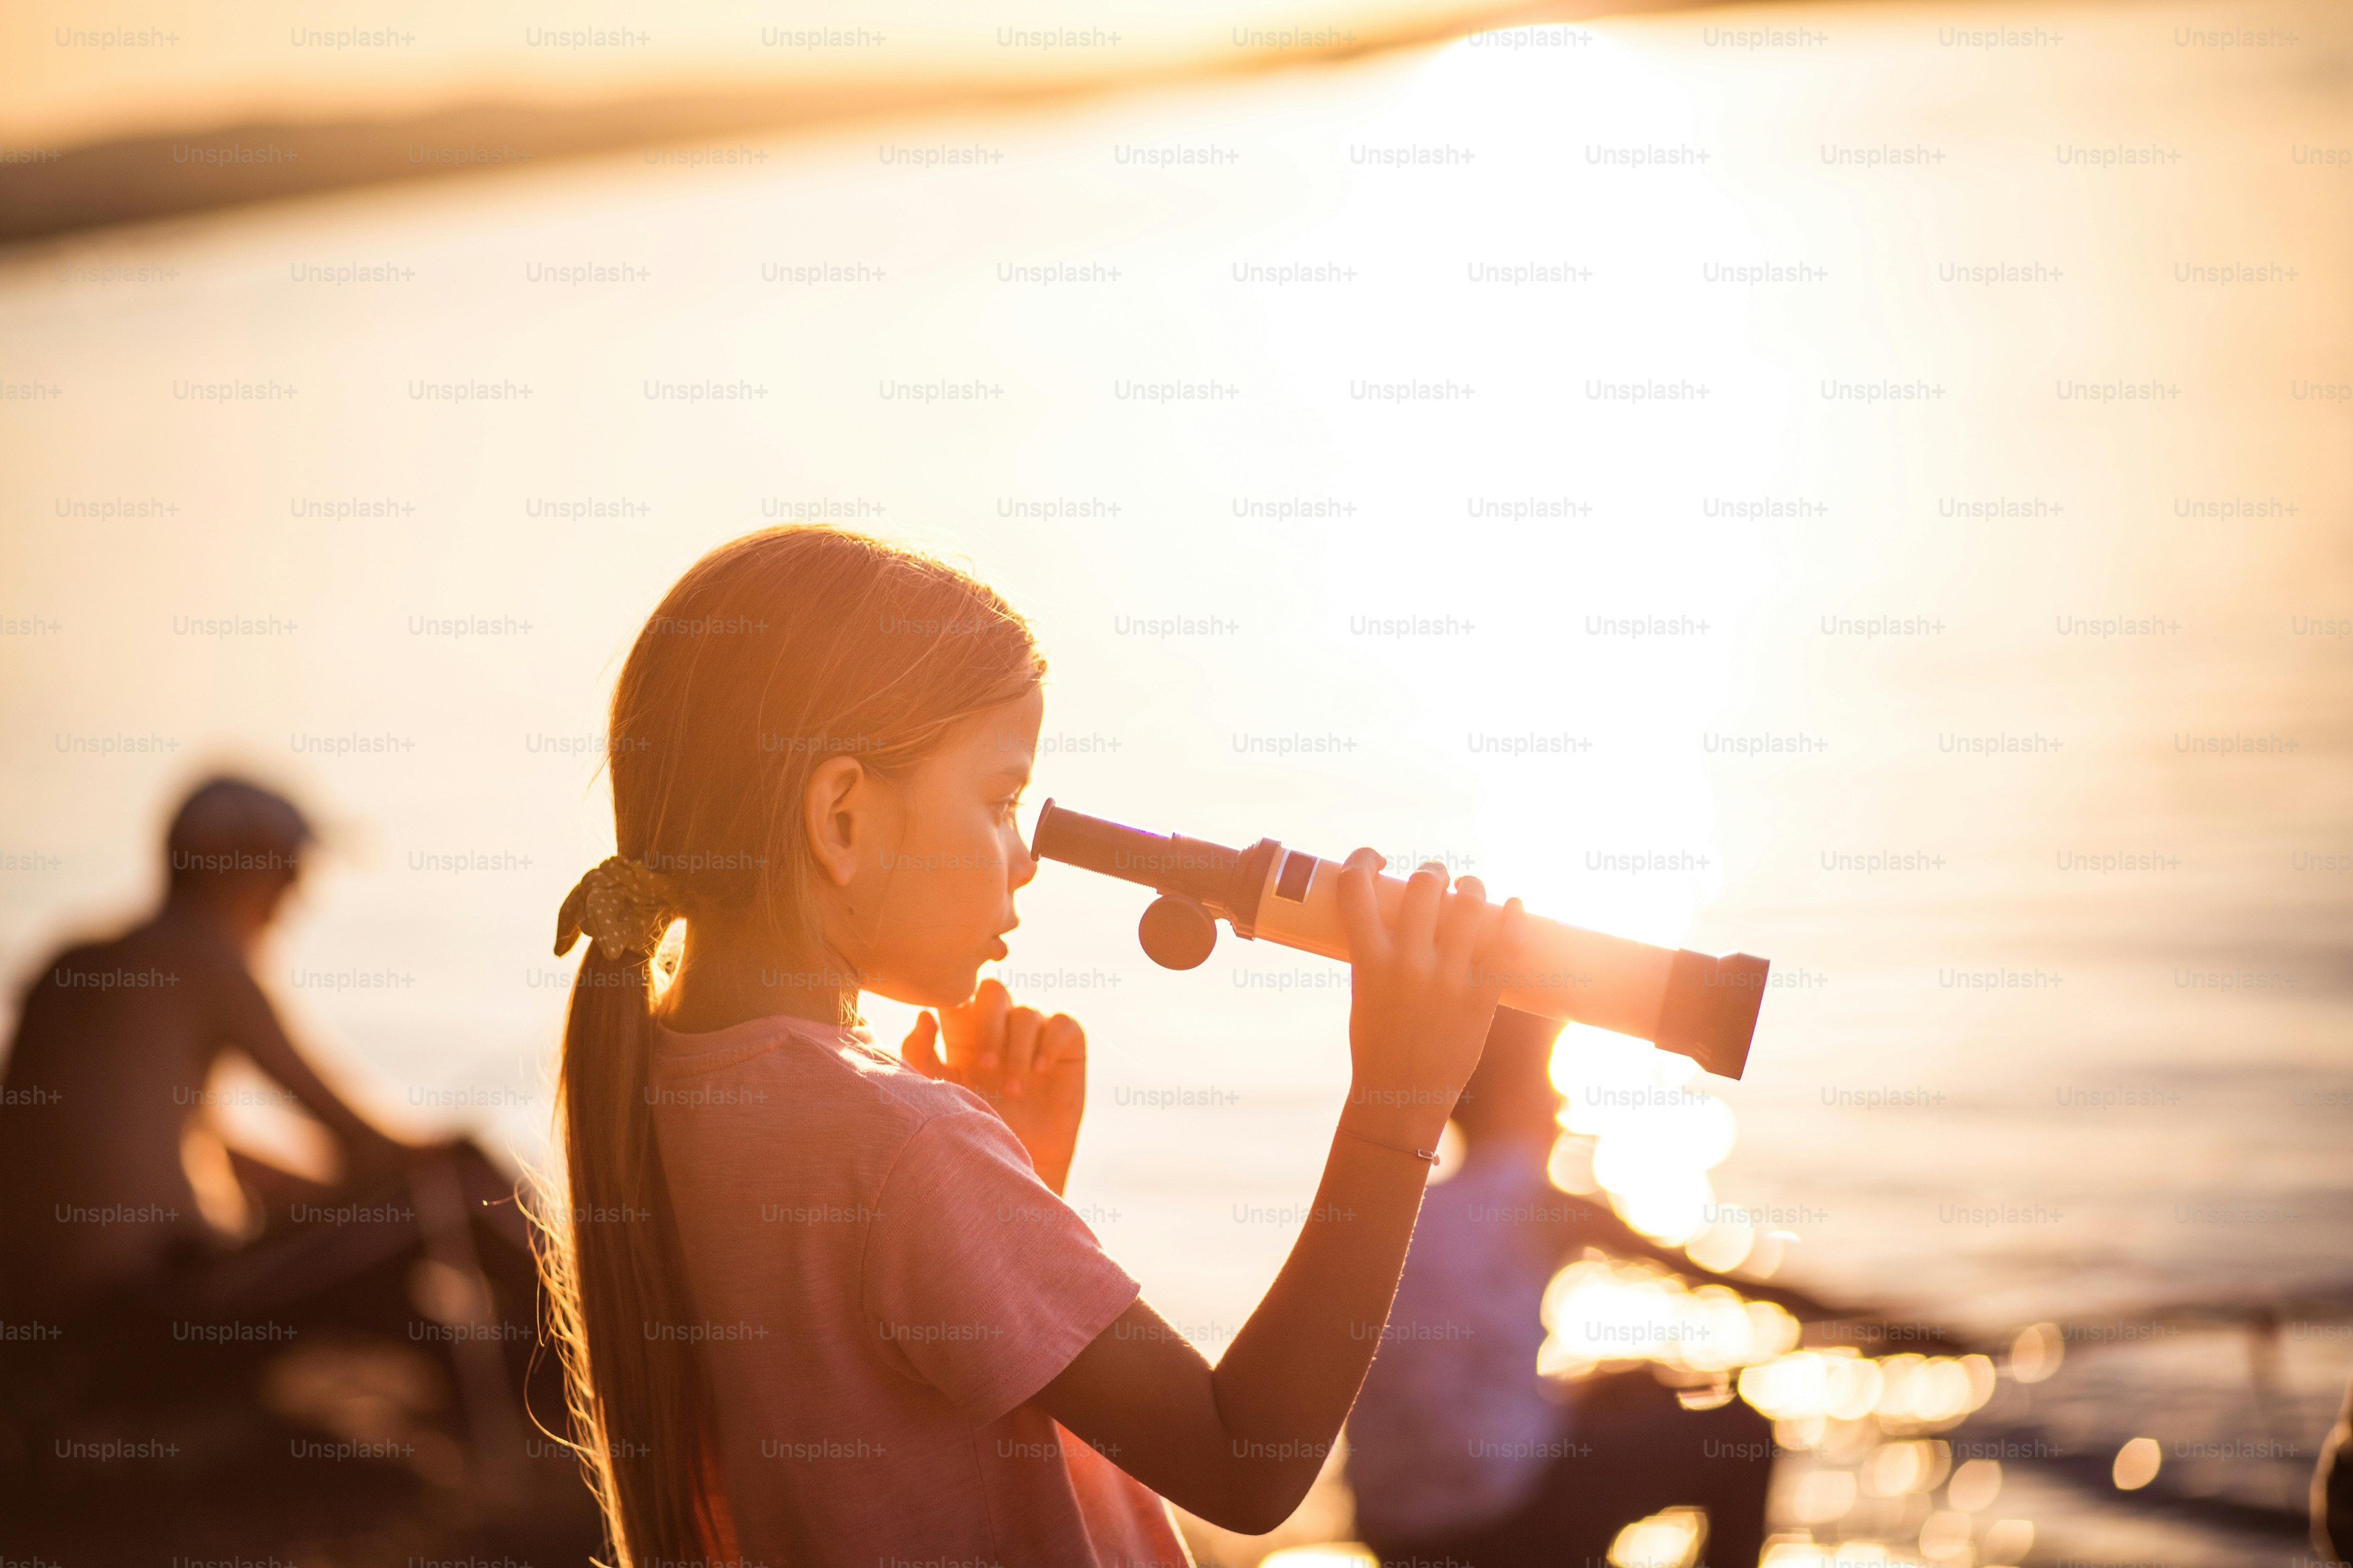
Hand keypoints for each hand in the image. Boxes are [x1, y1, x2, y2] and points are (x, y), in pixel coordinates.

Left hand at [902, 978, 1087, 1194]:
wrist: (1017, 1164)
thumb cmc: (975, 1128)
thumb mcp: (941, 1091)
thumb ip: (922, 1055)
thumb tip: (923, 1016)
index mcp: (965, 1032)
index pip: (960, 997)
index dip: (953, 1002)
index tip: (943, 1033)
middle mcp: (1001, 1027)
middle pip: (993, 991)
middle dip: (987, 1023)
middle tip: (984, 1066)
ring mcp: (1035, 1033)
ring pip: (1026, 1011)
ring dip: (1016, 1050)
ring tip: (1012, 1091)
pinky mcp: (1066, 1044)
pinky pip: (1062, 1022)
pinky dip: (1049, 1043)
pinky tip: (1039, 1071)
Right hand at [1336, 852, 1522, 1151]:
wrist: (1400, 1097)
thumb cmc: (1376, 1044)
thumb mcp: (1363, 991)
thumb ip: (1377, 954)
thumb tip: (1399, 917)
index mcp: (1368, 959)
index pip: (1356, 887)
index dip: (1362, 860)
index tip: (1374, 861)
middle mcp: (1408, 962)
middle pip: (1425, 885)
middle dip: (1432, 873)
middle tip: (1434, 881)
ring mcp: (1447, 979)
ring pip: (1469, 903)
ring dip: (1470, 886)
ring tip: (1468, 891)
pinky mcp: (1480, 996)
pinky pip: (1506, 944)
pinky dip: (1514, 916)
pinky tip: (1514, 904)